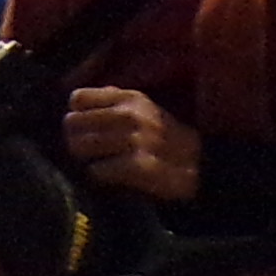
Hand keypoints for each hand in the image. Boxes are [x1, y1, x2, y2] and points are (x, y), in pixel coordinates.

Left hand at [59, 82, 201, 204]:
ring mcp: (135, 140)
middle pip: (72, 123)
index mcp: (130, 98)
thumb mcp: (144, 109)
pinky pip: (97, 170)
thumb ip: (113, 101)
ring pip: (80, 147)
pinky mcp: (139, 167)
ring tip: (95, 163)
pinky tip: (109, 177)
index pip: (77, 98)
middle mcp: (131, 115)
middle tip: (83, 152)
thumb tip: (74, 102)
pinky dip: (98, 176)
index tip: (83, 128)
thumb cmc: (165, 138)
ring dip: (84, 159)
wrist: (202, 166)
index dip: (75, 115)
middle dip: (73, 140)